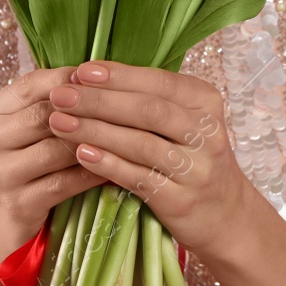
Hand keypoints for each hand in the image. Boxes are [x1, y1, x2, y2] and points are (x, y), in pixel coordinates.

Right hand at [0, 67, 108, 250]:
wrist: (13, 222)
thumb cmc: (37, 165)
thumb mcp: (39, 128)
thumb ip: (58, 101)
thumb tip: (97, 71)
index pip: (32, 84)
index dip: (68, 79)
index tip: (105, 76)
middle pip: (43, 114)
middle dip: (86, 109)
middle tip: (124, 106)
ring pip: (54, 149)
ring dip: (93, 142)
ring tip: (126, 135)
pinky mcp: (15, 203)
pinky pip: (63, 183)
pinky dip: (92, 173)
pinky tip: (116, 168)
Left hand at [46, 61, 258, 253]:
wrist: (225, 215)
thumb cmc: (190, 158)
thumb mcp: (183, 121)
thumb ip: (148, 99)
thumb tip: (86, 78)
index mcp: (205, 101)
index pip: (158, 81)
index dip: (117, 75)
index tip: (79, 71)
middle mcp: (206, 131)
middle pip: (148, 110)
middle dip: (98, 101)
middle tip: (60, 96)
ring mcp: (197, 167)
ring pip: (140, 143)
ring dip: (95, 130)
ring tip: (60, 123)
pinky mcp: (181, 200)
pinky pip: (138, 177)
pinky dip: (107, 163)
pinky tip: (81, 153)